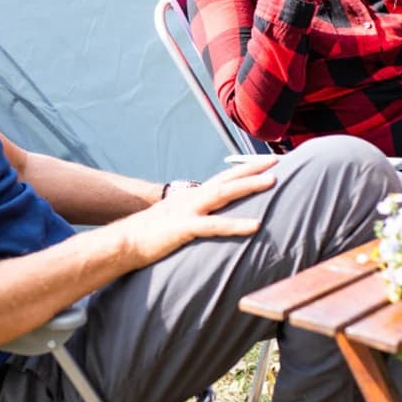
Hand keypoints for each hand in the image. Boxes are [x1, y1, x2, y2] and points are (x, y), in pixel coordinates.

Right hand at [123, 157, 277, 262]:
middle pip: (228, 178)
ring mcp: (188, 210)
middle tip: (276, 160)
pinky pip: (214, 226)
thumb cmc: (152, 233)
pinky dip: (236, 224)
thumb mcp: (179, 217)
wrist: (124, 241)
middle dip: (253, 168)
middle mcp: (193, 197)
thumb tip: (214, 215)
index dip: (246, 168)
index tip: (266, 160)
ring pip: (224, 194)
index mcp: (193, 195)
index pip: (225, 176)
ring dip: (249, 186)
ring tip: (272, 182)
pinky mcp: (184, 228)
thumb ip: (197, 213)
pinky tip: (255, 225)